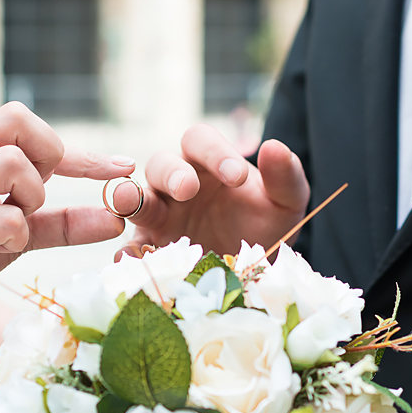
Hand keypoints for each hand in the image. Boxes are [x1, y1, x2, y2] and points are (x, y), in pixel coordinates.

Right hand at [0, 102, 132, 335]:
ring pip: (13, 164)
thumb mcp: (18, 235)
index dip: (82, 152)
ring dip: (30, 201)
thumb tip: (116, 220)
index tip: (122, 168)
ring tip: (14, 229)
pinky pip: (5, 218)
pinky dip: (15, 237)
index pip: (28, 127)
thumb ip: (63, 224)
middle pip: (16, 119)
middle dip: (49, 155)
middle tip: (41, 198)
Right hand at [114, 124, 309, 257]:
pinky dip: (127, 252)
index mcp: (207, 162)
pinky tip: (126, 259)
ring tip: (128, 202)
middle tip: (187, 190)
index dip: (214, 152)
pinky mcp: (152, 248)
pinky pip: (133, 247)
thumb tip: (274, 147)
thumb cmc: (267, 226)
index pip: (200, 140)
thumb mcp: (286, 204)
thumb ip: (285, 177)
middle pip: (161, 164)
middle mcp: (177, 183)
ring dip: (130, 199)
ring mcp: (160, 216)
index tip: (238, 177)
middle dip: (172, 174)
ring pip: (137, 199)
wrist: (257, 272)